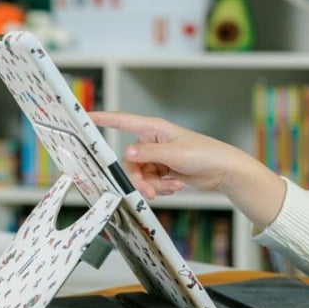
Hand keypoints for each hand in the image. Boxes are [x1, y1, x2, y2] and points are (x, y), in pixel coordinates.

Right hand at [90, 111, 287, 226]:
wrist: (223, 170)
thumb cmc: (205, 154)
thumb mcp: (176, 154)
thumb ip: (149, 154)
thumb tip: (127, 153)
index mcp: (154, 129)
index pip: (123, 121)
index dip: (103, 119)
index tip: (85, 117)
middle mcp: (153, 141)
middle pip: (129, 162)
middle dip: (138, 179)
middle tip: (149, 191)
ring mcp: (157, 157)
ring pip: (139, 175)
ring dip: (152, 185)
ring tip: (171, 187)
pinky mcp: (162, 170)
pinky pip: (150, 182)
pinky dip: (161, 187)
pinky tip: (176, 185)